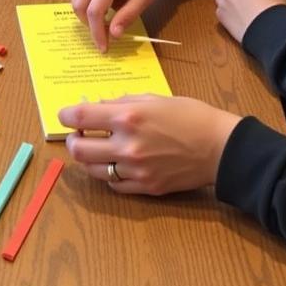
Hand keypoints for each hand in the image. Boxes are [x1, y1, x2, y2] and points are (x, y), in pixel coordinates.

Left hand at [59, 95, 240, 194]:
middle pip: (79, 149)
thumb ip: (121, 103)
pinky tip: (114, 164)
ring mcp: (136, 170)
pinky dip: (108, 175)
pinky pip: (115, 185)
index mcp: (127, 117)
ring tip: (94, 149)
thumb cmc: (189, 115)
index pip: (80, 117)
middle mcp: (127, 145)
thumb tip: (98, 108)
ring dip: (88, 159)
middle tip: (78, 134)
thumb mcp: (153, 98)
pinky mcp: (146, 187)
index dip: (66, 115)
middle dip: (73, 140)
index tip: (65, 114)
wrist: (220, 147)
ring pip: (93, 170)